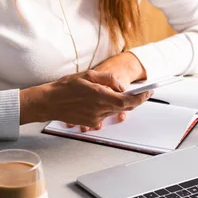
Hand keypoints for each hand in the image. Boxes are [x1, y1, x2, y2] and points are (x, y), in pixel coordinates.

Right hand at [20, 69, 150, 128]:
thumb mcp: (88, 75)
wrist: (48, 102)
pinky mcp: (89, 123)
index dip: (141, 98)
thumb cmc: (65, 87)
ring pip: (114, 111)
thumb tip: (121, 86)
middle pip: (123, 107)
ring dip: (117, 103)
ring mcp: (95, 118)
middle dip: (133, 99)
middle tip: (140, 92)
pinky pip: (104, 115)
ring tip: (109, 92)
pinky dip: (106, 107)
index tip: (148, 93)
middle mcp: (99, 109)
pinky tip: (97, 100)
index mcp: (100, 96)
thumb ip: (108, 79)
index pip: (127, 101)